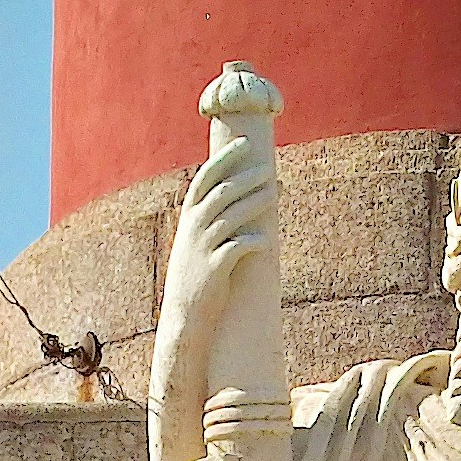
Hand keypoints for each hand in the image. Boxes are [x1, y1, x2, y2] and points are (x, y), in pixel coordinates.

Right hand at [155, 141, 275, 387]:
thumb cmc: (197, 277)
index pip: (204, 179)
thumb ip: (212, 220)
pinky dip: (253, 241)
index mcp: (188, 219)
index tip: (244, 143)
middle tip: (269, 167)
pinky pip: (237, 248)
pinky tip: (266, 240)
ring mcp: (203, 248)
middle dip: (245, 176)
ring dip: (255, 201)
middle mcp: (193, 229)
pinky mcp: (215, 270)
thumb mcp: (197, 243)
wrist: (185, 317)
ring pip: (231, 216)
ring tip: (276, 191)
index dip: (223, 159)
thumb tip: (235, 196)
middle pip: (221, 193)